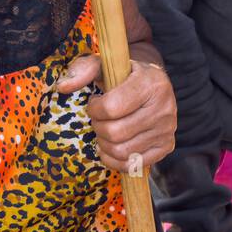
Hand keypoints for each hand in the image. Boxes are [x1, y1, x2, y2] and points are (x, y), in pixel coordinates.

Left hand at [58, 54, 177, 171]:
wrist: (152, 85)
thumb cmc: (124, 76)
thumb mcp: (104, 65)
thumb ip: (82, 70)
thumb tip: (63, 87)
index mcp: (151, 83)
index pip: (111, 108)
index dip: (94, 109)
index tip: (95, 103)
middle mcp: (165, 108)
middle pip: (114, 133)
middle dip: (98, 127)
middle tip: (100, 119)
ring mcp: (168, 129)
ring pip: (121, 152)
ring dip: (105, 144)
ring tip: (107, 130)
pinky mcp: (167, 146)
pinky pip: (132, 165)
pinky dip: (116, 159)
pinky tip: (113, 145)